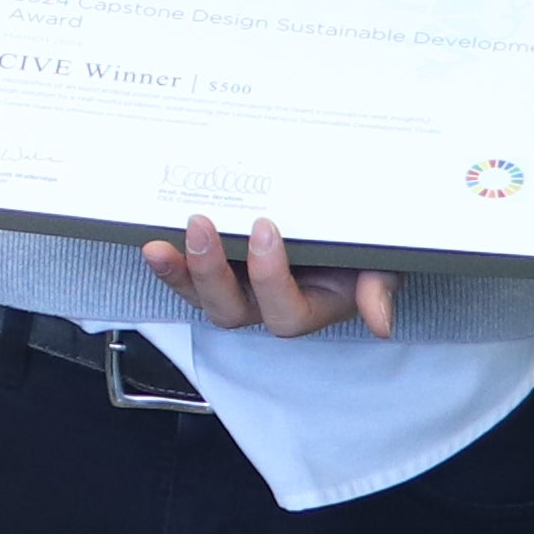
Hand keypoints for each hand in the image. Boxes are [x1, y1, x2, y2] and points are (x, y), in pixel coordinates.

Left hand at [143, 214, 393, 341]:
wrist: (344, 211)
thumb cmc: (361, 240)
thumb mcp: (380, 257)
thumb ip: (379, 285)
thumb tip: (380, 322)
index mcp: (310, 306)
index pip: (286, 313)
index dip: (271, 278)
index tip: (265, 228)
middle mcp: (267, 304)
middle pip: (231, 311)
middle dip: (211, 272)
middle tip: (203, 225)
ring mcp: (237, 287)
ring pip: (201, 297)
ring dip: (179, 273)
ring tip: (160, 245)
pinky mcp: (213, 267)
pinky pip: (185, 277)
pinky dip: (167, 264)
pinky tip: (152, 243)